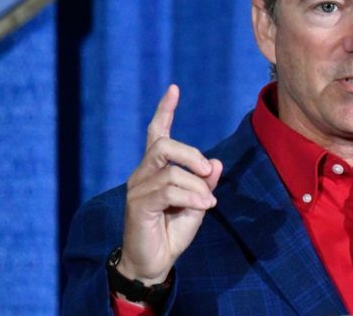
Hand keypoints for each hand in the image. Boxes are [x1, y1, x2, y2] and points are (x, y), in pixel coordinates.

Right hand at [117, 84, 222, 284]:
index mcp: (155, 169)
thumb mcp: (196, 203)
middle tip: (208, 171)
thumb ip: (204, 182)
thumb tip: (216, 162)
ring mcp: (137, 189)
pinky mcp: (138, 206)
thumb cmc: (172, 231)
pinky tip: (204, 205)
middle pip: (163, 145)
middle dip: (191, 153)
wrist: (154, 262)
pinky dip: (191, 196)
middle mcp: (142, 174)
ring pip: (170, 170)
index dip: (164, 110)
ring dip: (196, 184)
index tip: (174, 89)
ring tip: (208, 200)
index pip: (157, 133)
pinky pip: (168, 191)